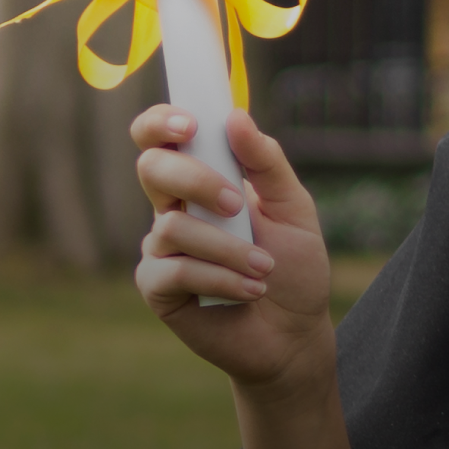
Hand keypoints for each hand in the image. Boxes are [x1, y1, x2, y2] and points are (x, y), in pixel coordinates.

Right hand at [130, 106, 335, 390]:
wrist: (296, 332)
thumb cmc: (294, 266)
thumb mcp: (293, 207)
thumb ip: (267, 163)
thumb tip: (236, 116)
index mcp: (202, 180)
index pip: (162, 138)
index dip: (161, 121)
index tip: (190, 123)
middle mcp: (174, 209)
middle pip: (152, 168)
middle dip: (195, 180)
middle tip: (237, 204)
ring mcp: (163, 249)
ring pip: (172, 226)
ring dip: (228, 247)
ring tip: (264, 267)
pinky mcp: (159, 289)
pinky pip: (174, 271)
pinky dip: (219, 277)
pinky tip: (249, 290)